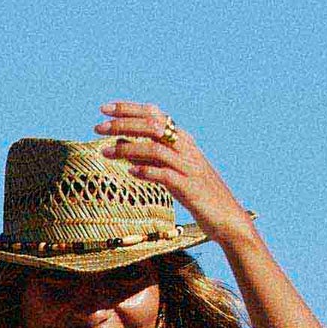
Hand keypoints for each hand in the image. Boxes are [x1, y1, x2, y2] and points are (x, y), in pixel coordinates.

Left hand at [94, 102, 254, 246]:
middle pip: (151, 126)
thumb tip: (124, 148)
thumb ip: (151, 159)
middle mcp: (185, 148)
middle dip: (122, 124)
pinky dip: (146, 171)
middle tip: (98, 128)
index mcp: (182, 140)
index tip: (104, 109)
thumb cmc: (198, 196)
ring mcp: (188, 167)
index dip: (128, 109)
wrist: (228, 218)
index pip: (153, 114)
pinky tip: (130, 172)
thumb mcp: (172, 173)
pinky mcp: (188, 187)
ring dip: (127, 149)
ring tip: (105, 152)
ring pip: (154, 149)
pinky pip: (164, 175)